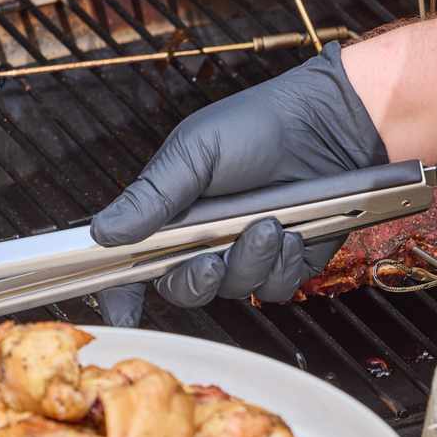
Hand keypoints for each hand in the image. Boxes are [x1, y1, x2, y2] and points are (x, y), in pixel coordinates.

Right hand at [91, 42, 387, 326]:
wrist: (333, 123)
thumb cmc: (261, 124)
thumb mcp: (194, 152)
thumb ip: (150, 197)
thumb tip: (103, 231)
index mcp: (171, 214)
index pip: (132, 263)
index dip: (121, 292)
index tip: (123, 313)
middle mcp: (203, 240)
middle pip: (183, 288)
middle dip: (198, 278)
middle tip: (213, 256)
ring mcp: (244, 253)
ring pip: (233, 290)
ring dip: (251, 262)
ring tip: (270, 224)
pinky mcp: (285, 262)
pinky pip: (274, 287)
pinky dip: (284, 265)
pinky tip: (293, 233)